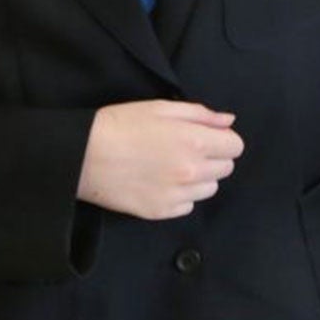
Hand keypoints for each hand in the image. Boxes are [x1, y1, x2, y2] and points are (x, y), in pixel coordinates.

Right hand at [78, 100, 243, 220]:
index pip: (235, 146)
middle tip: (185, 149)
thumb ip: (200, 114)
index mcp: (194, 141)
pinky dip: (180, 195)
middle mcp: (191, 171)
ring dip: (199, 178)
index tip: (206, 137)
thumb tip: (228, 121)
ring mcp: (177, 195)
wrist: (83, 155)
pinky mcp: (161, 212)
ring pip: (209, 189)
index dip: (223, 139)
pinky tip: (160, 181)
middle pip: (225, 169)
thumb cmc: (120, 124)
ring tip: (171, 166)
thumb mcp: (161, 107)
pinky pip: (188, 206)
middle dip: (212, 157)